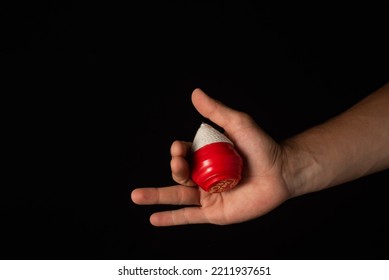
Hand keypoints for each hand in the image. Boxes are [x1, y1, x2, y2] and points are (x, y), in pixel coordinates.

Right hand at [131, 88, 290, 225]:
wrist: (281, 172)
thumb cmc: (261, 146)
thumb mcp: (236, 124)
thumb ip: (215, 111)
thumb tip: (195, 92)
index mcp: (206, 156)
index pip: (184, 154)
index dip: (177, 151)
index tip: (178, 147)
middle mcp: (204, 176)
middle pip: (178, 175)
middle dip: (173, 168)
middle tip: (178, 162)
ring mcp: (208, 195)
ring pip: (177, 196)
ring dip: (155, 195)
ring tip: (137, 196)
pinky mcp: (215, 213)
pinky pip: (189, 217)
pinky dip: (171, 218)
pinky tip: (153, 219)